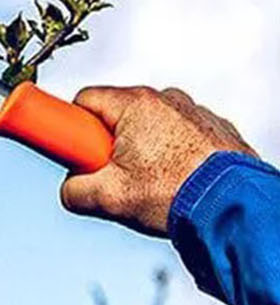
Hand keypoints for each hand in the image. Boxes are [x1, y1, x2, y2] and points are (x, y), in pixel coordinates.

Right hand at [59, 86, 257, 235]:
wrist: (234, 205)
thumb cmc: (177, 192)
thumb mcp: (109, 198)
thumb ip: (74, 190)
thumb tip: (70, 190)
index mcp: (134, 105)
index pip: (85, 100)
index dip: (71, 125)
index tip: (70, 144)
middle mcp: (165, 99)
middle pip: (118, 115)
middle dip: (108, 144)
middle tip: (113, 175)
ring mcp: (194, 112)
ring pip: (150, 127)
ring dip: (143, 150)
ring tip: (150, 184)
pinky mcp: (215, 129)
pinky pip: (180, 136)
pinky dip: (173, 154)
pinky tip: (175, 181)